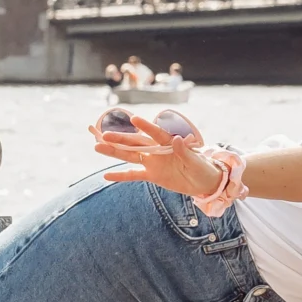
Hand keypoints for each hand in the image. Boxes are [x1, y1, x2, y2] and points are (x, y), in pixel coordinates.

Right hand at [92, 108, 220, 195]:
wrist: (204, 183)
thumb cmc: (203, 168)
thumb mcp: (196, 161)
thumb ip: (184, 151)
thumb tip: (176, 139)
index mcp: (170, 143)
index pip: (156, 133)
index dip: (146, 127)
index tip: (134, 119)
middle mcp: (158, 150)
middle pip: (136, 143)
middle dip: (120, 139)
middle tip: (103, 135)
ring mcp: (153, 162)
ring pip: (130, 156)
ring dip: (115, 152)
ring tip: (97, 147)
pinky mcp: (152, 175)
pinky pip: (133, 174)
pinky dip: (121, 175)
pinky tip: (106, 175)